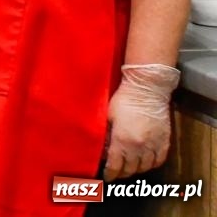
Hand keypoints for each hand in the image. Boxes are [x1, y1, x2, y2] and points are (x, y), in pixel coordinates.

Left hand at [104, 63, 179, 179]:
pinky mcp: (165, 141)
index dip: (110, 174)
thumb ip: (105, 135)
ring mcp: (154, 145)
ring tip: (129, 168)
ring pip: (145, 167)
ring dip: (136, 170)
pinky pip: (159, 160)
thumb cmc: (123, 100)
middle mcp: (139, 147)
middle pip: (131, 169)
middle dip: (122, 173)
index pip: (116, 166)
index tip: (107, 177)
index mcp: (122, 140)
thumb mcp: (107, 116)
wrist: (147, 90)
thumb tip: (102, 149)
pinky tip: (145, 163)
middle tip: (116, 172)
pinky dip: (152, 164)